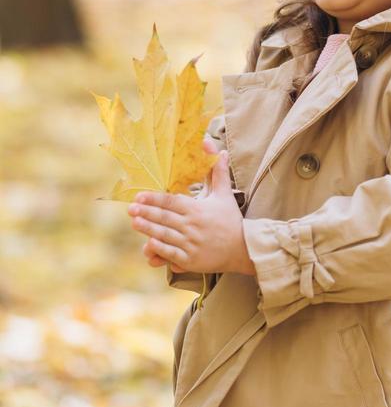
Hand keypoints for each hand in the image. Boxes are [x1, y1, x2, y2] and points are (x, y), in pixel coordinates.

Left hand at [127, 138, 255, 275]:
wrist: (243, 248)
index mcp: (198, 210)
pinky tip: (148, 245)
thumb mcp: (225, 194)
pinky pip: (172, 254)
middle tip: (130, 209)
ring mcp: (191, 244)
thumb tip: (215, 146)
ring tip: (134, 222)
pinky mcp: (191, 260)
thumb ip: (217, 171)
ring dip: (148, 229)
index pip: (172, 202)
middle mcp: (193, 227)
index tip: (140, 196)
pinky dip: (160, 250)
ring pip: (165, 235)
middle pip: (165, 218)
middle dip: (146, 213)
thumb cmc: (231, 220)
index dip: (154, 198)